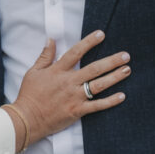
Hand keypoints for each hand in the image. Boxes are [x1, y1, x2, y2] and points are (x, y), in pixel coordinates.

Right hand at [11, 31, 130, 149]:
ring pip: (98, 85)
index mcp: (58, 71)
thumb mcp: (33, 72)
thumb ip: (45, 56)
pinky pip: (97, 106)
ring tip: (127, 70)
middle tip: (125, 55)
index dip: (89, 42)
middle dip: (111, 61)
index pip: (76, 52)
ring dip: (114, 77)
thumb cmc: (29, 95)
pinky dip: (110, 101)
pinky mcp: (77, 111)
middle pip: (94, 69)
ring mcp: (74, 97)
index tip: (101, 34)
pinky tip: (122, 96)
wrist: (27, 119)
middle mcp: (69, 82)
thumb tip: (50, 39)